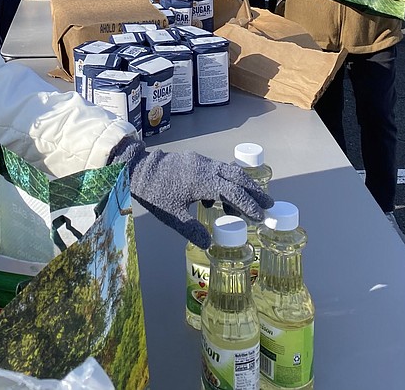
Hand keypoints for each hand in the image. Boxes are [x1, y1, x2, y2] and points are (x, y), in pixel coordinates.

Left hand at [110, 140, 273, 248]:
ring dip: (240, 186)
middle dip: (253, 191)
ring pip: (227, 172)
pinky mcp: (193, 161)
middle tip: (269, 205)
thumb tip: (210, 243)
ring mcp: (200, 162)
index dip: (248, 205)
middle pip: (237, 177)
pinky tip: (216, 200)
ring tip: (245, 207)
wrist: (136, 167)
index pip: (233, 193)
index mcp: (203, 181)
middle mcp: (206, 167)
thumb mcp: (171, 215)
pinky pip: (216, 170)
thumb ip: (191, 229)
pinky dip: (224, 183)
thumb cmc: (154, 192)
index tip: (261, 216)